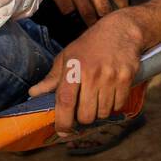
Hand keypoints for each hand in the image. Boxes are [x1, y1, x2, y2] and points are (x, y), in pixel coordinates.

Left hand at [28, 11, 143, 133]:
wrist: (121, 30)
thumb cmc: (90, 44)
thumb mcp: (68, 56)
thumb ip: (52, 78)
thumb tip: (33, 94)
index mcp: (74, 68)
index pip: (65, 102)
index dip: (63, 121)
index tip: (62, 130)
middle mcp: (92, 74)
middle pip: (86, 114)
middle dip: (83, 118)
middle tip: (83, 110)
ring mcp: (111, 77)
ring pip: (103, 113)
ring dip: (99, 112)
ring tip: (97, 99)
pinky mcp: (126, 78)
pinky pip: (118, 105)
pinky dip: (113, 105)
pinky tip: (110, 94)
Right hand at [47, 0, 144, 24]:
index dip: (123, 3)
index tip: (124, 10)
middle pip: (102, 6)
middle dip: (107, 16)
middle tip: (110, 23)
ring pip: (86, 12)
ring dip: (91, 21)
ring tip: (96, 26)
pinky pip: (68, 11)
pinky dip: (72, 15)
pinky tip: (75, 15)